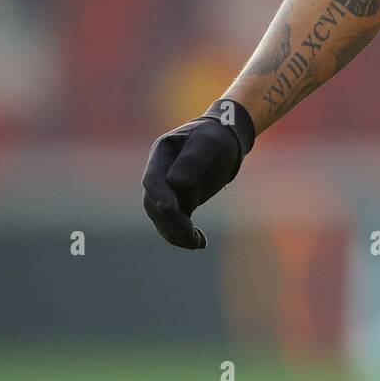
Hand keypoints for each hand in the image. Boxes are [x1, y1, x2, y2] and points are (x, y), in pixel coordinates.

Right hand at [142, 100, 255, 249]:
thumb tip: (174, 182)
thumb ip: (193, 159)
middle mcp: (158, 173)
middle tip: (190, 232)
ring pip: (162, 218)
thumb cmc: (217, 136)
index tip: (168, 208)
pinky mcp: (178, 203)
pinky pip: (175, 223)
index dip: (158, 194)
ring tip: (197, 243)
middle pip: (154, 203)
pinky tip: (201, 243)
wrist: (227, 141)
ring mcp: (166, 190)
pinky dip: (185, 236)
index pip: (152, 178)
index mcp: (161, 153)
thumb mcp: (209, 143)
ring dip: (176, 233)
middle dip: (170, 220)